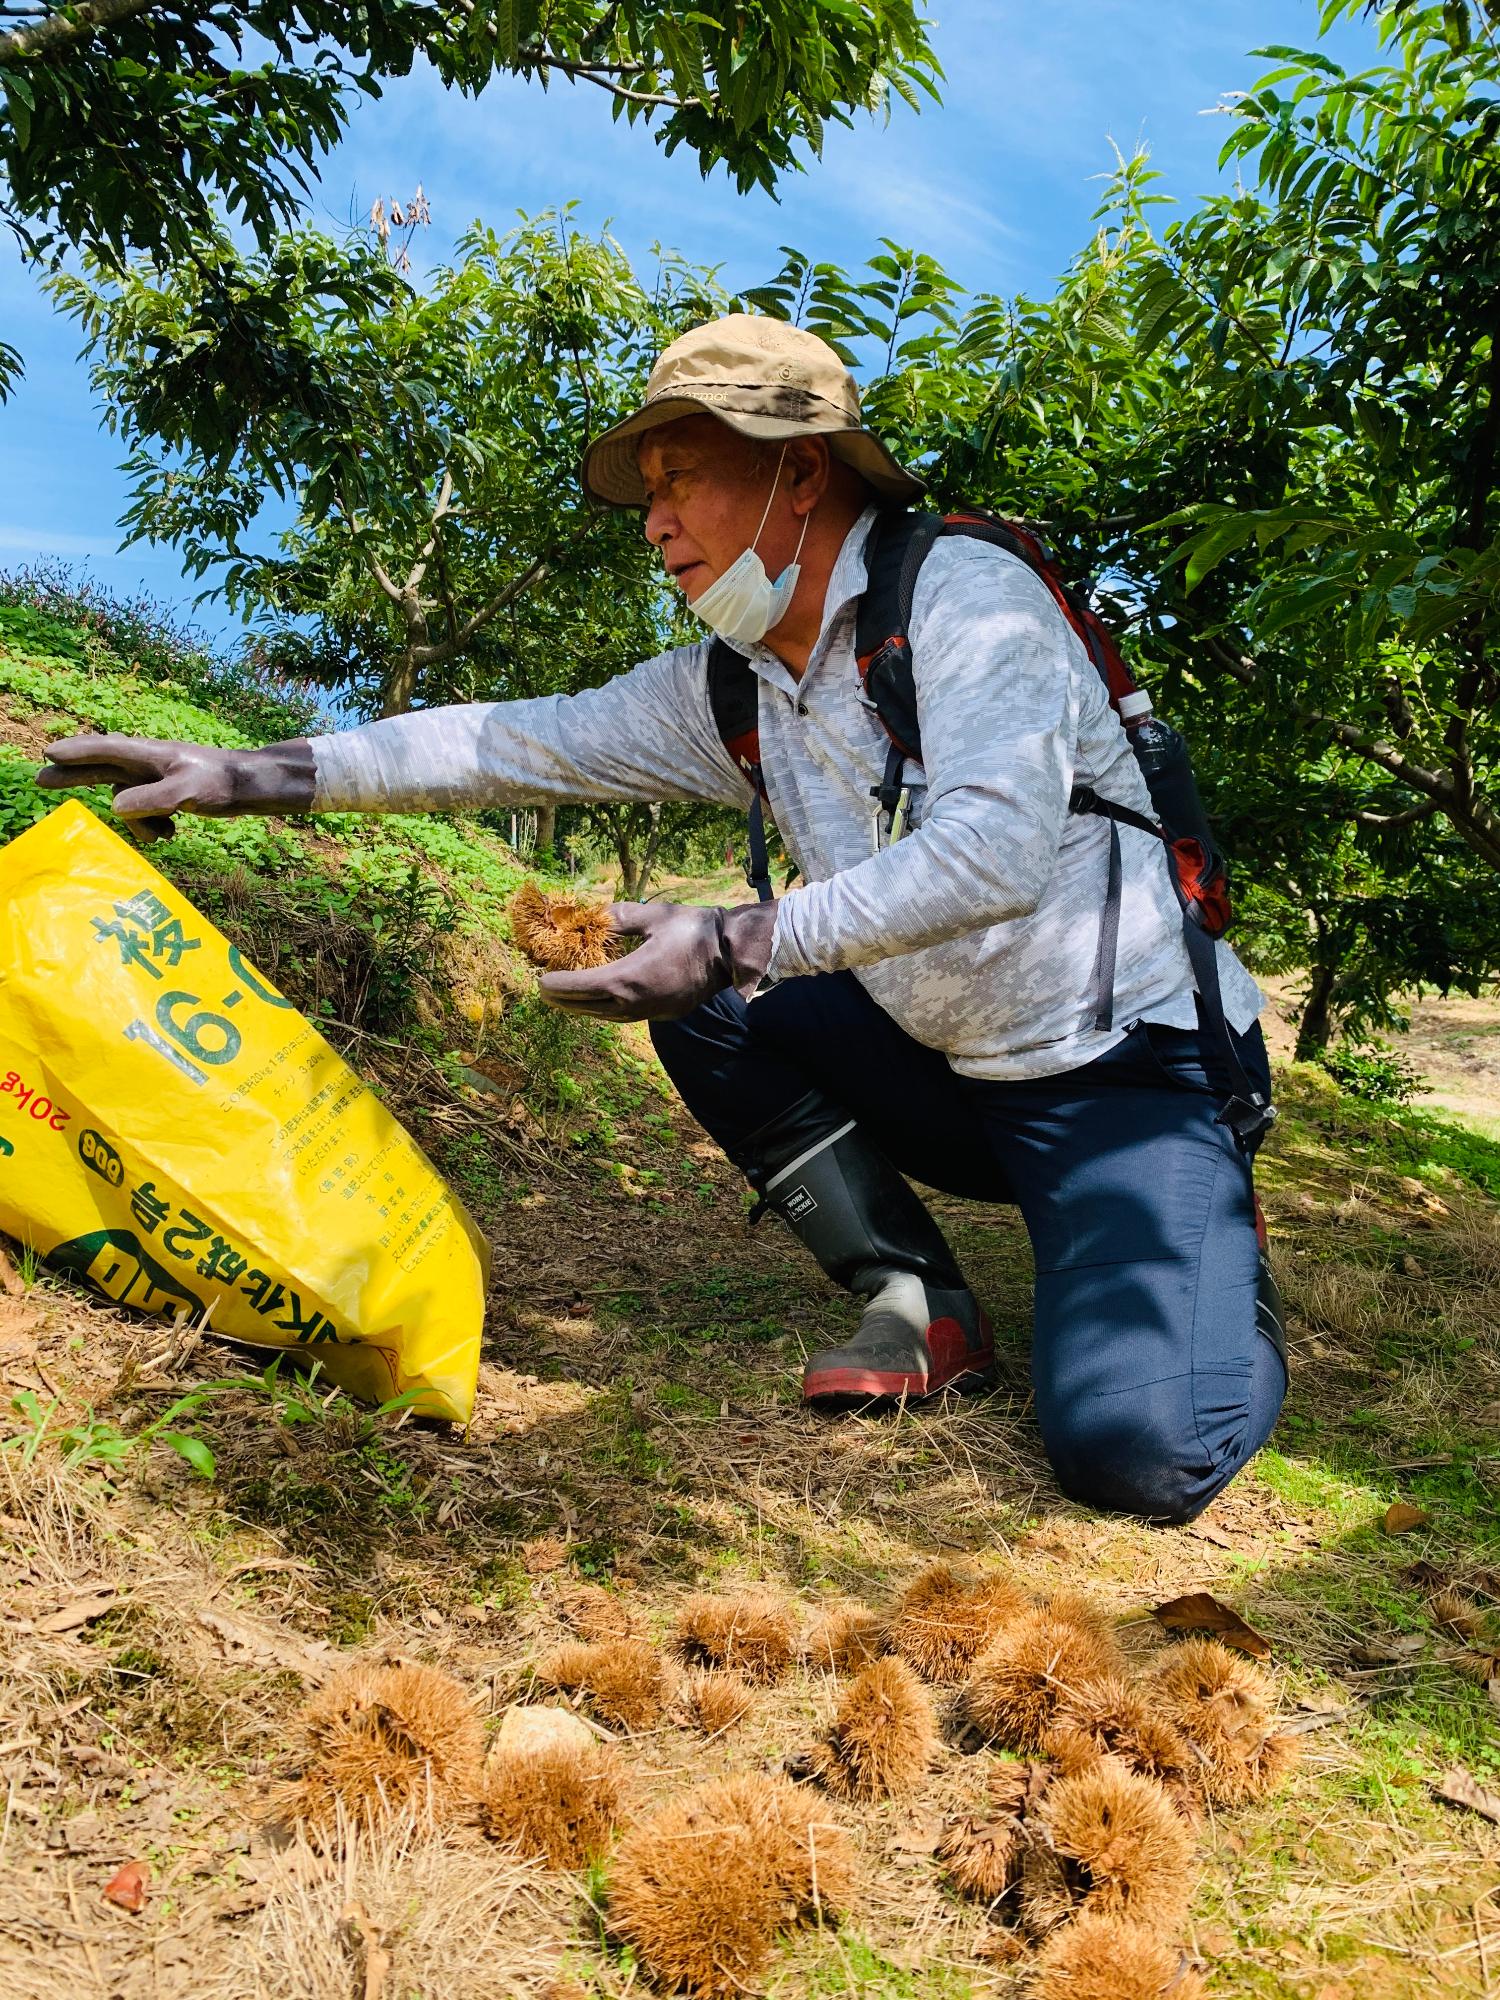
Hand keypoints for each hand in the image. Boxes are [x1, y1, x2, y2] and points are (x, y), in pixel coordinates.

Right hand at [36, 734, 315, 841]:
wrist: (253, 787)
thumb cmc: (223, 783)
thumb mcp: (187, 792)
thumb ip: (151, 799)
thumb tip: (115, 807)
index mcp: (149, 754)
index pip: (105, 750)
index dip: (77, 753)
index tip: (50, 753)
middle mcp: (148, 763)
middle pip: (101, 768)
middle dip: (75, 775)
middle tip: (41, 778)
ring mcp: (157, 779)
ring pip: (127, 801)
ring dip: (139, 823)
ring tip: (166, 835)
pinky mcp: (168, 793)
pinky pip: (144, 812)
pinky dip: (152, 826)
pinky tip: (171, 835)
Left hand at [538, 899, 777, 1021]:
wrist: (731, 952)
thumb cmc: (692, 930)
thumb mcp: (652, 916)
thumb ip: (618, 916)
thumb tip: (593, 913)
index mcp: (628, 979)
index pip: (581, 986)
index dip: (557, 984)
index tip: (540, 980)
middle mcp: (635, 1003)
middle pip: (588, 1007)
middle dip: (563, 1000)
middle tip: (544, 992)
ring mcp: (650, 1012)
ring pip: (605, 1016)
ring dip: (583, 1008)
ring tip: (565, 999)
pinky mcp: (662, 1014)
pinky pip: (624, 1017)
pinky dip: (604, 1010)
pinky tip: (599, 1002)